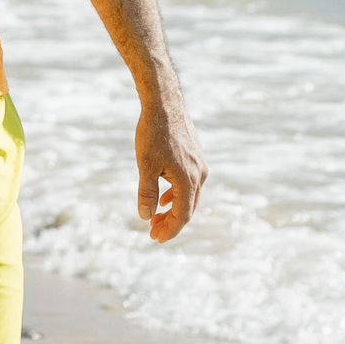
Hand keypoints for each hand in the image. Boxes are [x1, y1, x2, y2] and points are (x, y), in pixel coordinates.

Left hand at [136, 96, 205, 243]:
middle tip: (152, 233)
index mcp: (188, 180)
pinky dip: (176, 194)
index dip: (170, 229)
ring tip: (156, 219)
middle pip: (188, 208)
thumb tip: (146, 217)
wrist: (165, 104)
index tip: (156, 239)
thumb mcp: (145, 166)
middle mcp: (199, 175)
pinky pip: (188, 183)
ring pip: (189, 196)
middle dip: (171, 223)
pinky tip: (164, 199)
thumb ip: (146, 193)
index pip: (183, 215)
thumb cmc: (153, 133)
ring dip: (173, 209)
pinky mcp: (195, 157)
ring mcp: (199, 165)